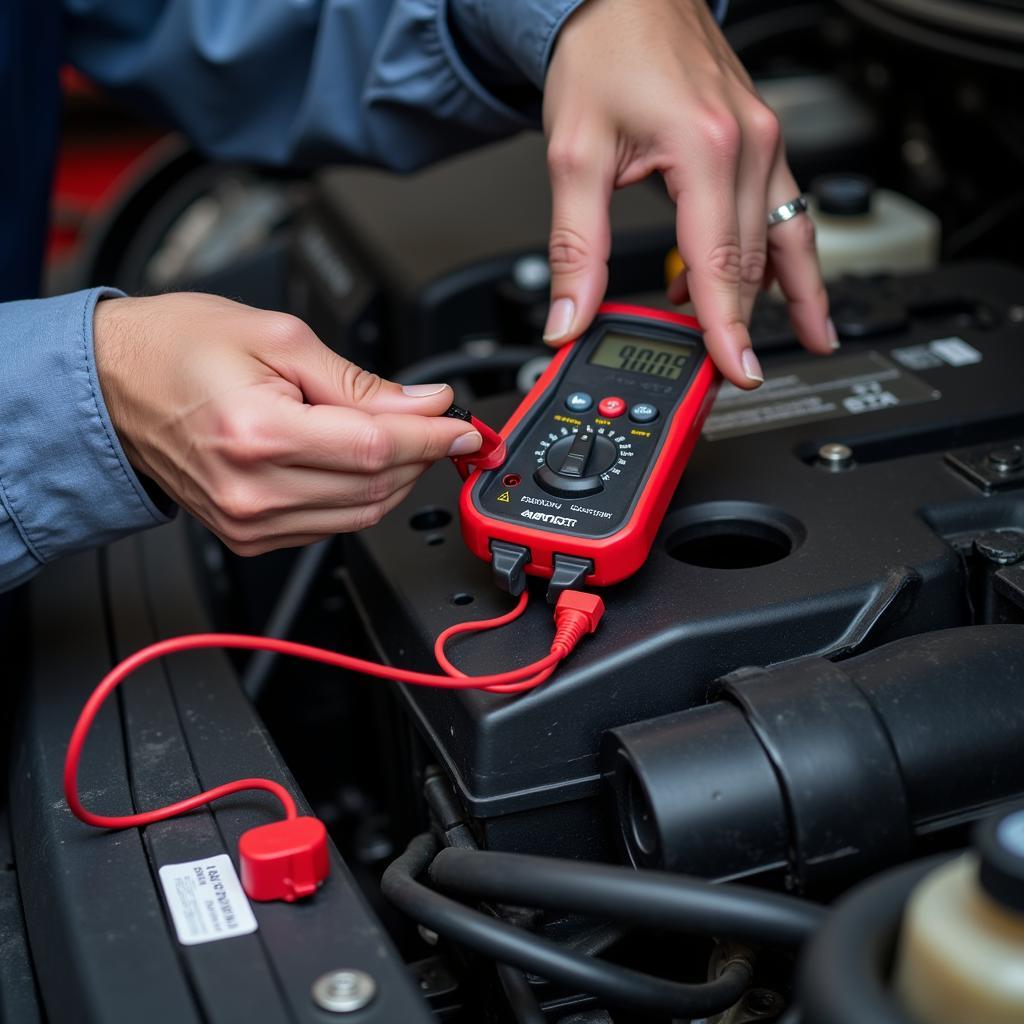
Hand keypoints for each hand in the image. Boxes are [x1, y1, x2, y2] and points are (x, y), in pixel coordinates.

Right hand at [93, 293, 479, 554]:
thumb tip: (422, 403)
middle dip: (423, 455)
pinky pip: (330, 524)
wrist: (112, 385)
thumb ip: (358, 381)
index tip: (466, 427)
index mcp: (257, 433)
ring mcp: (249, 520)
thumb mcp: (278, 337)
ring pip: (361, 513)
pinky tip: (364, 462)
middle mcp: (252, 489)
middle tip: (443, 424)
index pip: (376, 450)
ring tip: (407, 438)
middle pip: (377, 487)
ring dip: (399, 479)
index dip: (433, 438)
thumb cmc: (177, 349)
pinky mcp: (249, 535)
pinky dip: (362, 496)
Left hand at [541, 0, 833, 387]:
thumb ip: (575, 248)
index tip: (738, 372)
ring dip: (788, 294)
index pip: (721, 265)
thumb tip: (568, 317)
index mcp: (705, 150)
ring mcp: (763, 138)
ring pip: (785, 236)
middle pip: (753, 260)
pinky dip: (787, 256)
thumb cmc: (604, 50)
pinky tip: (788, 288)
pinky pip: (785, 208)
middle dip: (743, 322)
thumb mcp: (574, 155)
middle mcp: (748, 144)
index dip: (728, 329)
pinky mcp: (760, 137)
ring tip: (801, 342)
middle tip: (734, 374)